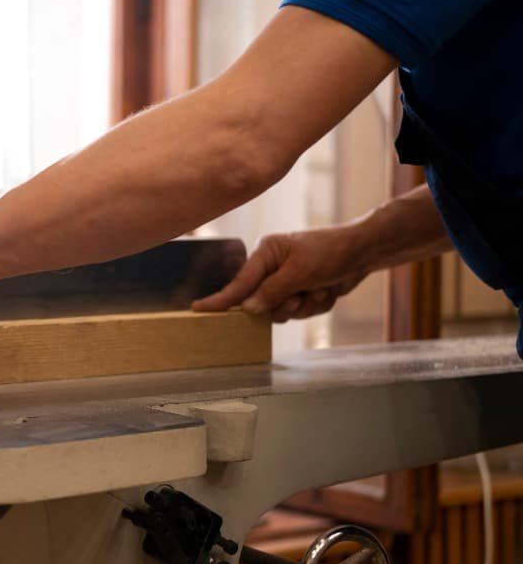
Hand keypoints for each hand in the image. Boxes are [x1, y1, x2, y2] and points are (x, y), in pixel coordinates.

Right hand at [191, 227, 368, 322]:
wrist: (365, 252)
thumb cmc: (331, 253)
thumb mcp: (300, 272)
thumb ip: (271, 292)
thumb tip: (248, 308)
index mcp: (265, 254)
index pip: (239, 283)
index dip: (220, 299)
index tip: (198, 309)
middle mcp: (272, 268)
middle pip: (262, 304)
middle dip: (287, 304)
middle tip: (304, 291)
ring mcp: (287, 281)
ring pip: (284, 311)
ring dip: (306, 304)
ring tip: (321, 286)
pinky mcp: (301, 291)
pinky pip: (302, 311)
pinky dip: (317, 304)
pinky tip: (327, 288)